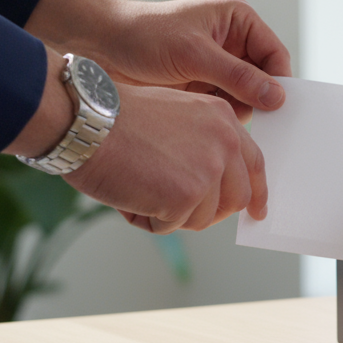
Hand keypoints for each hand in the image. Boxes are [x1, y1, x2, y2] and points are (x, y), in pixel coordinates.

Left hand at [25, 0, 291, 122]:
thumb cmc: (142, 35)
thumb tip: (276, 97)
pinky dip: (221, 120)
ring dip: (237, 113)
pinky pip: (224, 109)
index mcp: (237, 22)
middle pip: (264, 80)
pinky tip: (210, 128)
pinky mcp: (201, 90)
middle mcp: (232, 45)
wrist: (97, 47)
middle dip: (258, 101)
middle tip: (251, 122)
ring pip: (246, 99)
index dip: (278, 81)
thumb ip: (238, 77)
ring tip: (221, 123)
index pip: (275, 55)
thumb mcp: (194, 54)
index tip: (277, 108)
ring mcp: (217, 70)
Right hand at [63, 84, 267, 232]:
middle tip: (176, 212)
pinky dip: (146, 220)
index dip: (256, 191)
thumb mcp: (174, 115)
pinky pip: (171, 226)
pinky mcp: (188, 195)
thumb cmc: (114, 118)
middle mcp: (224, 141)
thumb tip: (211, 184)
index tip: (257, 211)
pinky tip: (128, 194)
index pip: (253, 162)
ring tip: (138, 187)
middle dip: (208, 212)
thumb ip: (201, 143)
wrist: (85, 121)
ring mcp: (209, 169)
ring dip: (169, 215)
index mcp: (223, 118)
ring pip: (202, 218)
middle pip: (235, 198)